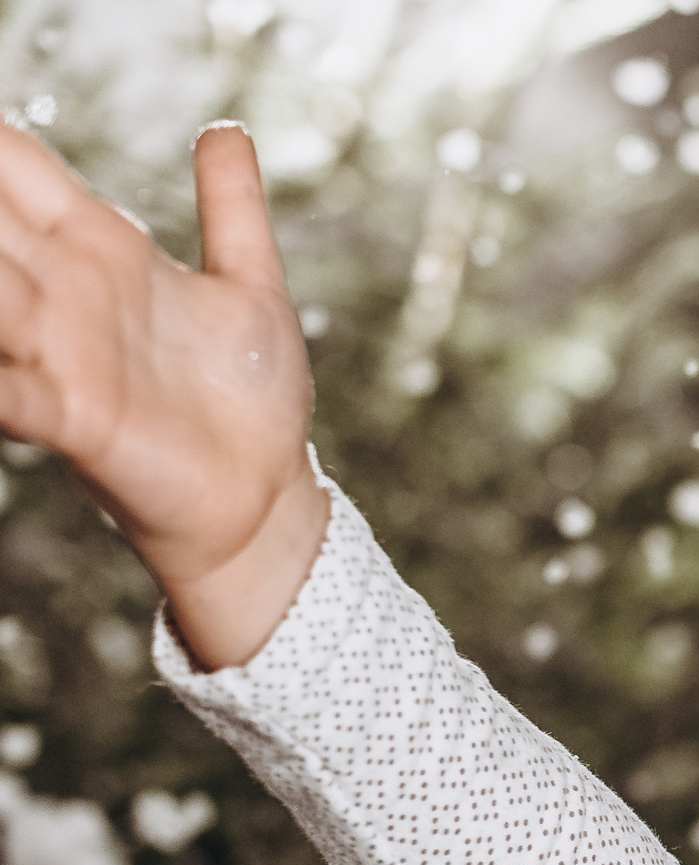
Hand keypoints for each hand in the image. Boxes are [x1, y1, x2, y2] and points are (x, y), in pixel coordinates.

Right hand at [0, 120, 326, 667]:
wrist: (265, 491)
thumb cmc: (250, 392)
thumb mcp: (251, 286)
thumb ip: (233, 209)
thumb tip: (225, 131)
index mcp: (100, 246)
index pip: (16, 168)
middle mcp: (63, 290)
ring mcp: (58, 351)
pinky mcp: (71, 415)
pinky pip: (6, 391)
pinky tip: (0, 368)